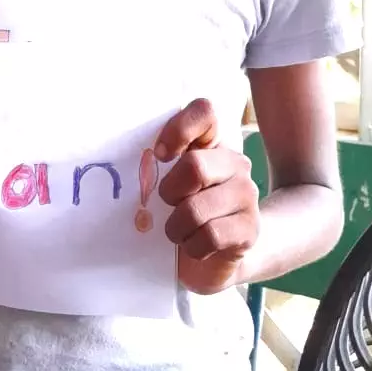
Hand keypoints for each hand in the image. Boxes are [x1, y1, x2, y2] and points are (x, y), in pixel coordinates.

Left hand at [156, 99, 258, 294]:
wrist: (216, 258)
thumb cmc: (182, 214)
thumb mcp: (168, 184)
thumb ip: (155, 167)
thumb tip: (121, 164)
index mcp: (211, 143)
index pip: (203, 112)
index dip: (178, 129)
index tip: (160, 155)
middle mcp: (234, 163)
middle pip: (194, 166)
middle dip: (169, 193)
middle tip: (168, 205)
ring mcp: (246, 194)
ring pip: (197, 209)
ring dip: (176, 228)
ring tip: (179, 232)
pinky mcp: (249, 228)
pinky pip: (209, 236)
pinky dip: (192, 247)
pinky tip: (195, 246)